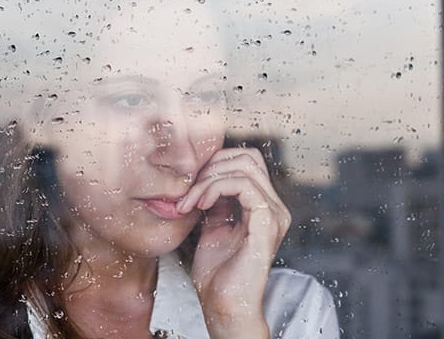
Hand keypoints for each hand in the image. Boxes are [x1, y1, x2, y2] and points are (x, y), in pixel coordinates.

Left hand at [176, 148, 290, 338]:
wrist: (222, 306)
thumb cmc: (216, 273)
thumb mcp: (212, 225)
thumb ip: (215, 200)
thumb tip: (205, 176)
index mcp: (264, 206)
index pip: (246, 161)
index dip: (215, 163)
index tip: (189, 185)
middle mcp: (275, 207)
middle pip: (248, 157)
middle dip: (211, 166)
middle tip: (188, 191)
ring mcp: (274, 214)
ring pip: (244, 167)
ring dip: (208, 179)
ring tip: (190, 201)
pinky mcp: (267, 224)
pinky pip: (243, 186)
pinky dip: (215, 187)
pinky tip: (200, 204)